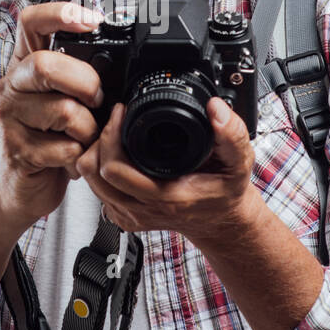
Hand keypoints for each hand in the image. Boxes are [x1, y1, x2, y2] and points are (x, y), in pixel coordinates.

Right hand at [0, 0, 108, 227]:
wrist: (23, 187)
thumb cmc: (50, 136)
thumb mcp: (63, 97)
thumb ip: (79, 74)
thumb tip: (122, 60)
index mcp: (25, 63)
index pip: (30, 22)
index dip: (60, 13)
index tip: (92, 20)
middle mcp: (11, 85)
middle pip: (46, 66)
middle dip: (86, 84)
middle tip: (97, 102)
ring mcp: (10, 118)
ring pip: (63, 111)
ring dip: (89, 129)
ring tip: (86, 138)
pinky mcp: (18, 151)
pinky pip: (65, 148)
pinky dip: (80, 157)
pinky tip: (74, 159)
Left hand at [75, 97, 262, 248]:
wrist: (220, 220)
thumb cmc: (225, 191)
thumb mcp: (239, 161)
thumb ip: (232, 134)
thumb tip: (215, 109)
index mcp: (166, 197)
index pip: (114, 169)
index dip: (111, 135)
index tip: (123, 112)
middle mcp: (143, 210)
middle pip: (93, 173)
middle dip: (100, 139)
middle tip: (117, 117)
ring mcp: (130, 215)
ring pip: (89, 181)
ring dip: (96, 152)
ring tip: (114, 132)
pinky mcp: (123, 216)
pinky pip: (96, 189)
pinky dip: (99, 167)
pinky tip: (116, 153)